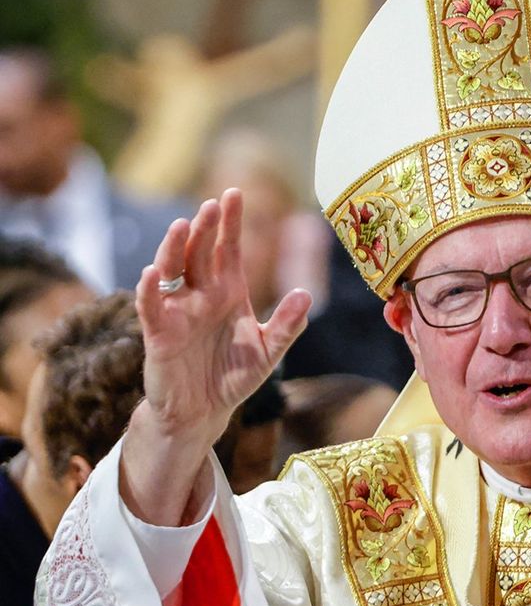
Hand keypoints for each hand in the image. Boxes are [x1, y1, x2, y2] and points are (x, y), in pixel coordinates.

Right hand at [122, 189, 310, 523]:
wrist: (204, 412)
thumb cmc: (232, 377)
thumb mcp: (267, 351)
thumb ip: (287, 326)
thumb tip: (306, 294)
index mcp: (228, 293)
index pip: (227, 249)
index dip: (230, 223)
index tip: (233, 193)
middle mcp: (201, 295)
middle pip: (199, 253)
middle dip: (204, 228)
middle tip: (213, 204)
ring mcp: (178, 311)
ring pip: (172, 271)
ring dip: (175, 248)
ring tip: (182, 226)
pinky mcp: (159, 334)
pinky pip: (151, 307)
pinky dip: (149, 290)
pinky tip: (151, 273)